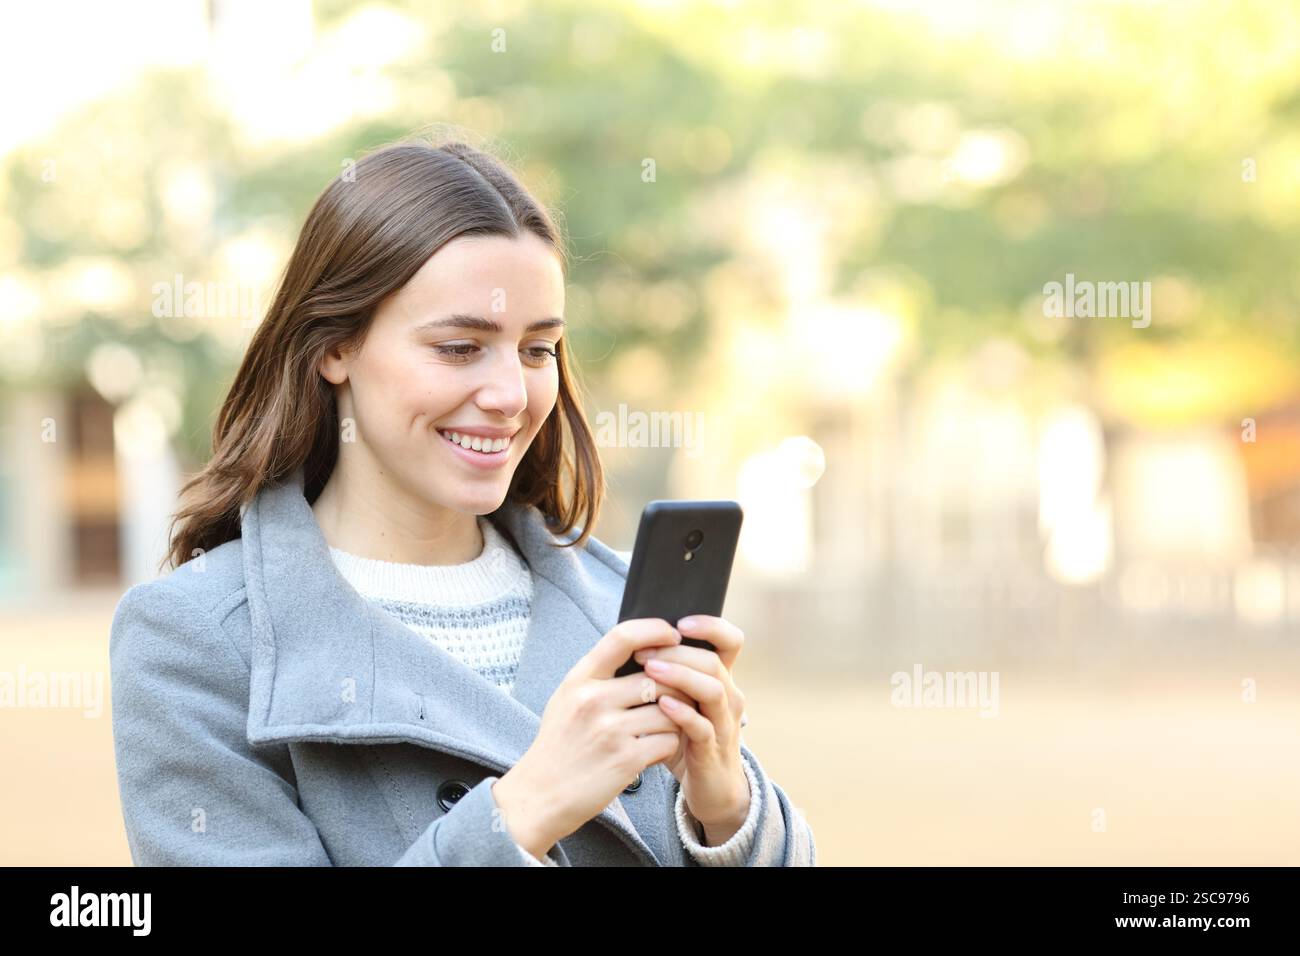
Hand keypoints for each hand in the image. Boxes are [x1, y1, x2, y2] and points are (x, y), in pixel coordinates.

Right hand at [491, 618, 693, 858]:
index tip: (673, 635)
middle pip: (659, 677)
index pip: (622, 637)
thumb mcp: (566, 699)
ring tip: (665, 727)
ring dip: (676, 720)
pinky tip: (655, 750)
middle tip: (683, 695)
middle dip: (678, 686)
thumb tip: (641, 652)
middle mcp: (593, 699)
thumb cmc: (558, 747)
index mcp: (579, 679)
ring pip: (670, 710)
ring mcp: (610, 730)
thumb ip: (597, 676)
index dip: (654, 629)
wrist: (539, 796)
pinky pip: (668, 740)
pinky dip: (669, 745)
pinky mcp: (626, 759)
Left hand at [632, 615, 749, 842]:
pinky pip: (703, 727)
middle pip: (713, 660)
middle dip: (678, 651)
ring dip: (680, 676)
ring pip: (713, 689)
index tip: (680, 622)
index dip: (710, 626)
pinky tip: (661, 705)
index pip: (729, 640)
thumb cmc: (687, 736)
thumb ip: (665, 674)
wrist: (711, 787)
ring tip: (650, 670)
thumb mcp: (681, 699)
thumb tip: (628, 641)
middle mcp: (728, 695)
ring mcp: (723, 722)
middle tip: (644, 651)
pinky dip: (682, 714)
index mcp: (720, 678)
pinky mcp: (713, 749)